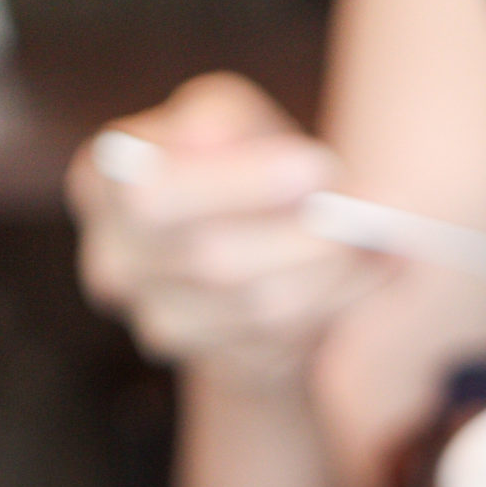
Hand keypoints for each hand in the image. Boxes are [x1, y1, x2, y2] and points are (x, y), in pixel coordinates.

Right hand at [67, 73, 386, 386]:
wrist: (248, 251)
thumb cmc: (236, 166)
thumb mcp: (226, 122)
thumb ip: (225, 122)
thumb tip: (252, 155)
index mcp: (103, 182)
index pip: (157, 193)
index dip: (240, 184)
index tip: (319, 167)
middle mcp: (115, 262)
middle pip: (214, 261)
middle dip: (304, 236)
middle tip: (367, 215)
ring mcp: (159, 323)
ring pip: (261, 308)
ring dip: (335, 273)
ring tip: (382, 241)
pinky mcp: (215, 364)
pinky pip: (289, 340)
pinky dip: (338, 303)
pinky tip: (368, 274)